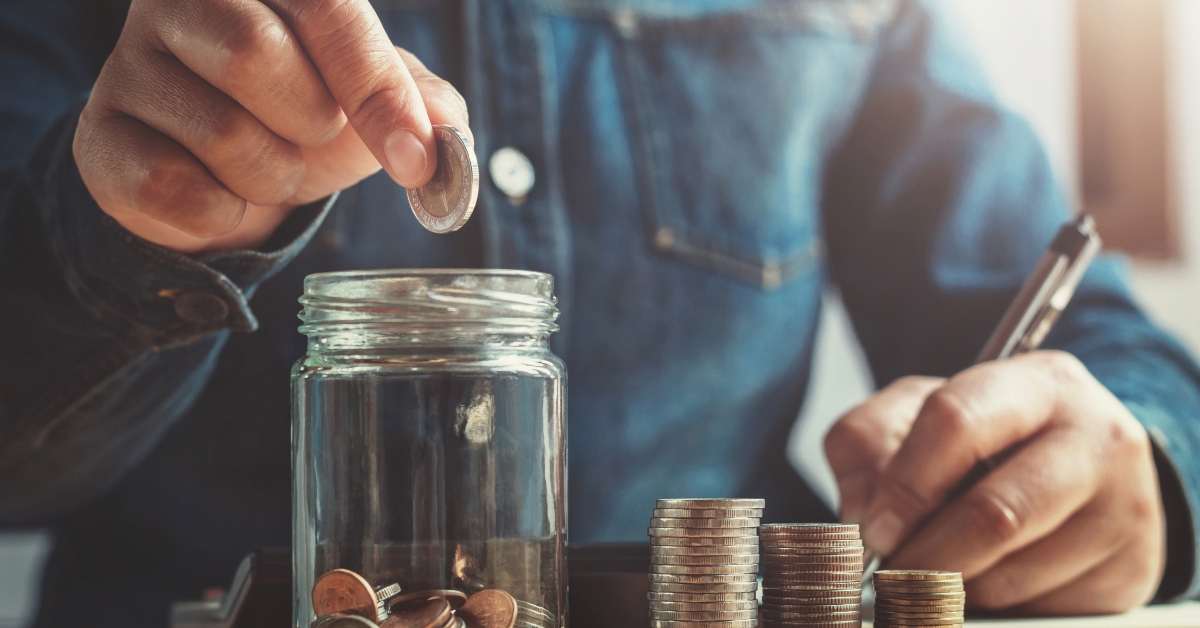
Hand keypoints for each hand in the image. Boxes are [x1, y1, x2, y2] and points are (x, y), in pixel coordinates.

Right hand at [73, 0, 470, 252]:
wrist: (225, 173)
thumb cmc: (304, 113)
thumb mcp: (371, 95)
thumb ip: (421, 102)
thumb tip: (445, 130)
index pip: (325, 8)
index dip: (375, 89)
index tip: (415, 159)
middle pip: (252, 54)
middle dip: (308, 123)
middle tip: (307, 133)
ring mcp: (127, 64)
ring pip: (221, 133)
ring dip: (272, 175)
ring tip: (265, 162)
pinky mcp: (98, 136)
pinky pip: (174, 188)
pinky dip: (222, 212)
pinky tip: (218, 189)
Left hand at [825, 351, 1164, 614]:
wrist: (1083, 470)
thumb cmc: (988, 437)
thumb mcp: (919, 412)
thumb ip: (867, 441)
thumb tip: (859, 512)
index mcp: (1038, 382)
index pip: (956, 422)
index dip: (904, 485)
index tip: (874, 530)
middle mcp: (1096, 437)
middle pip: (994, 513)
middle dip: (926, 554)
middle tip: (892, 572)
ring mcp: (1124, 506)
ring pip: (1012, 573)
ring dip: (956, 585)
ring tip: (942, 566)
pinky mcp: (1130, 568)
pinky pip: (1040, 608)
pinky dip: (996, 603)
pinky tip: (991, 575)